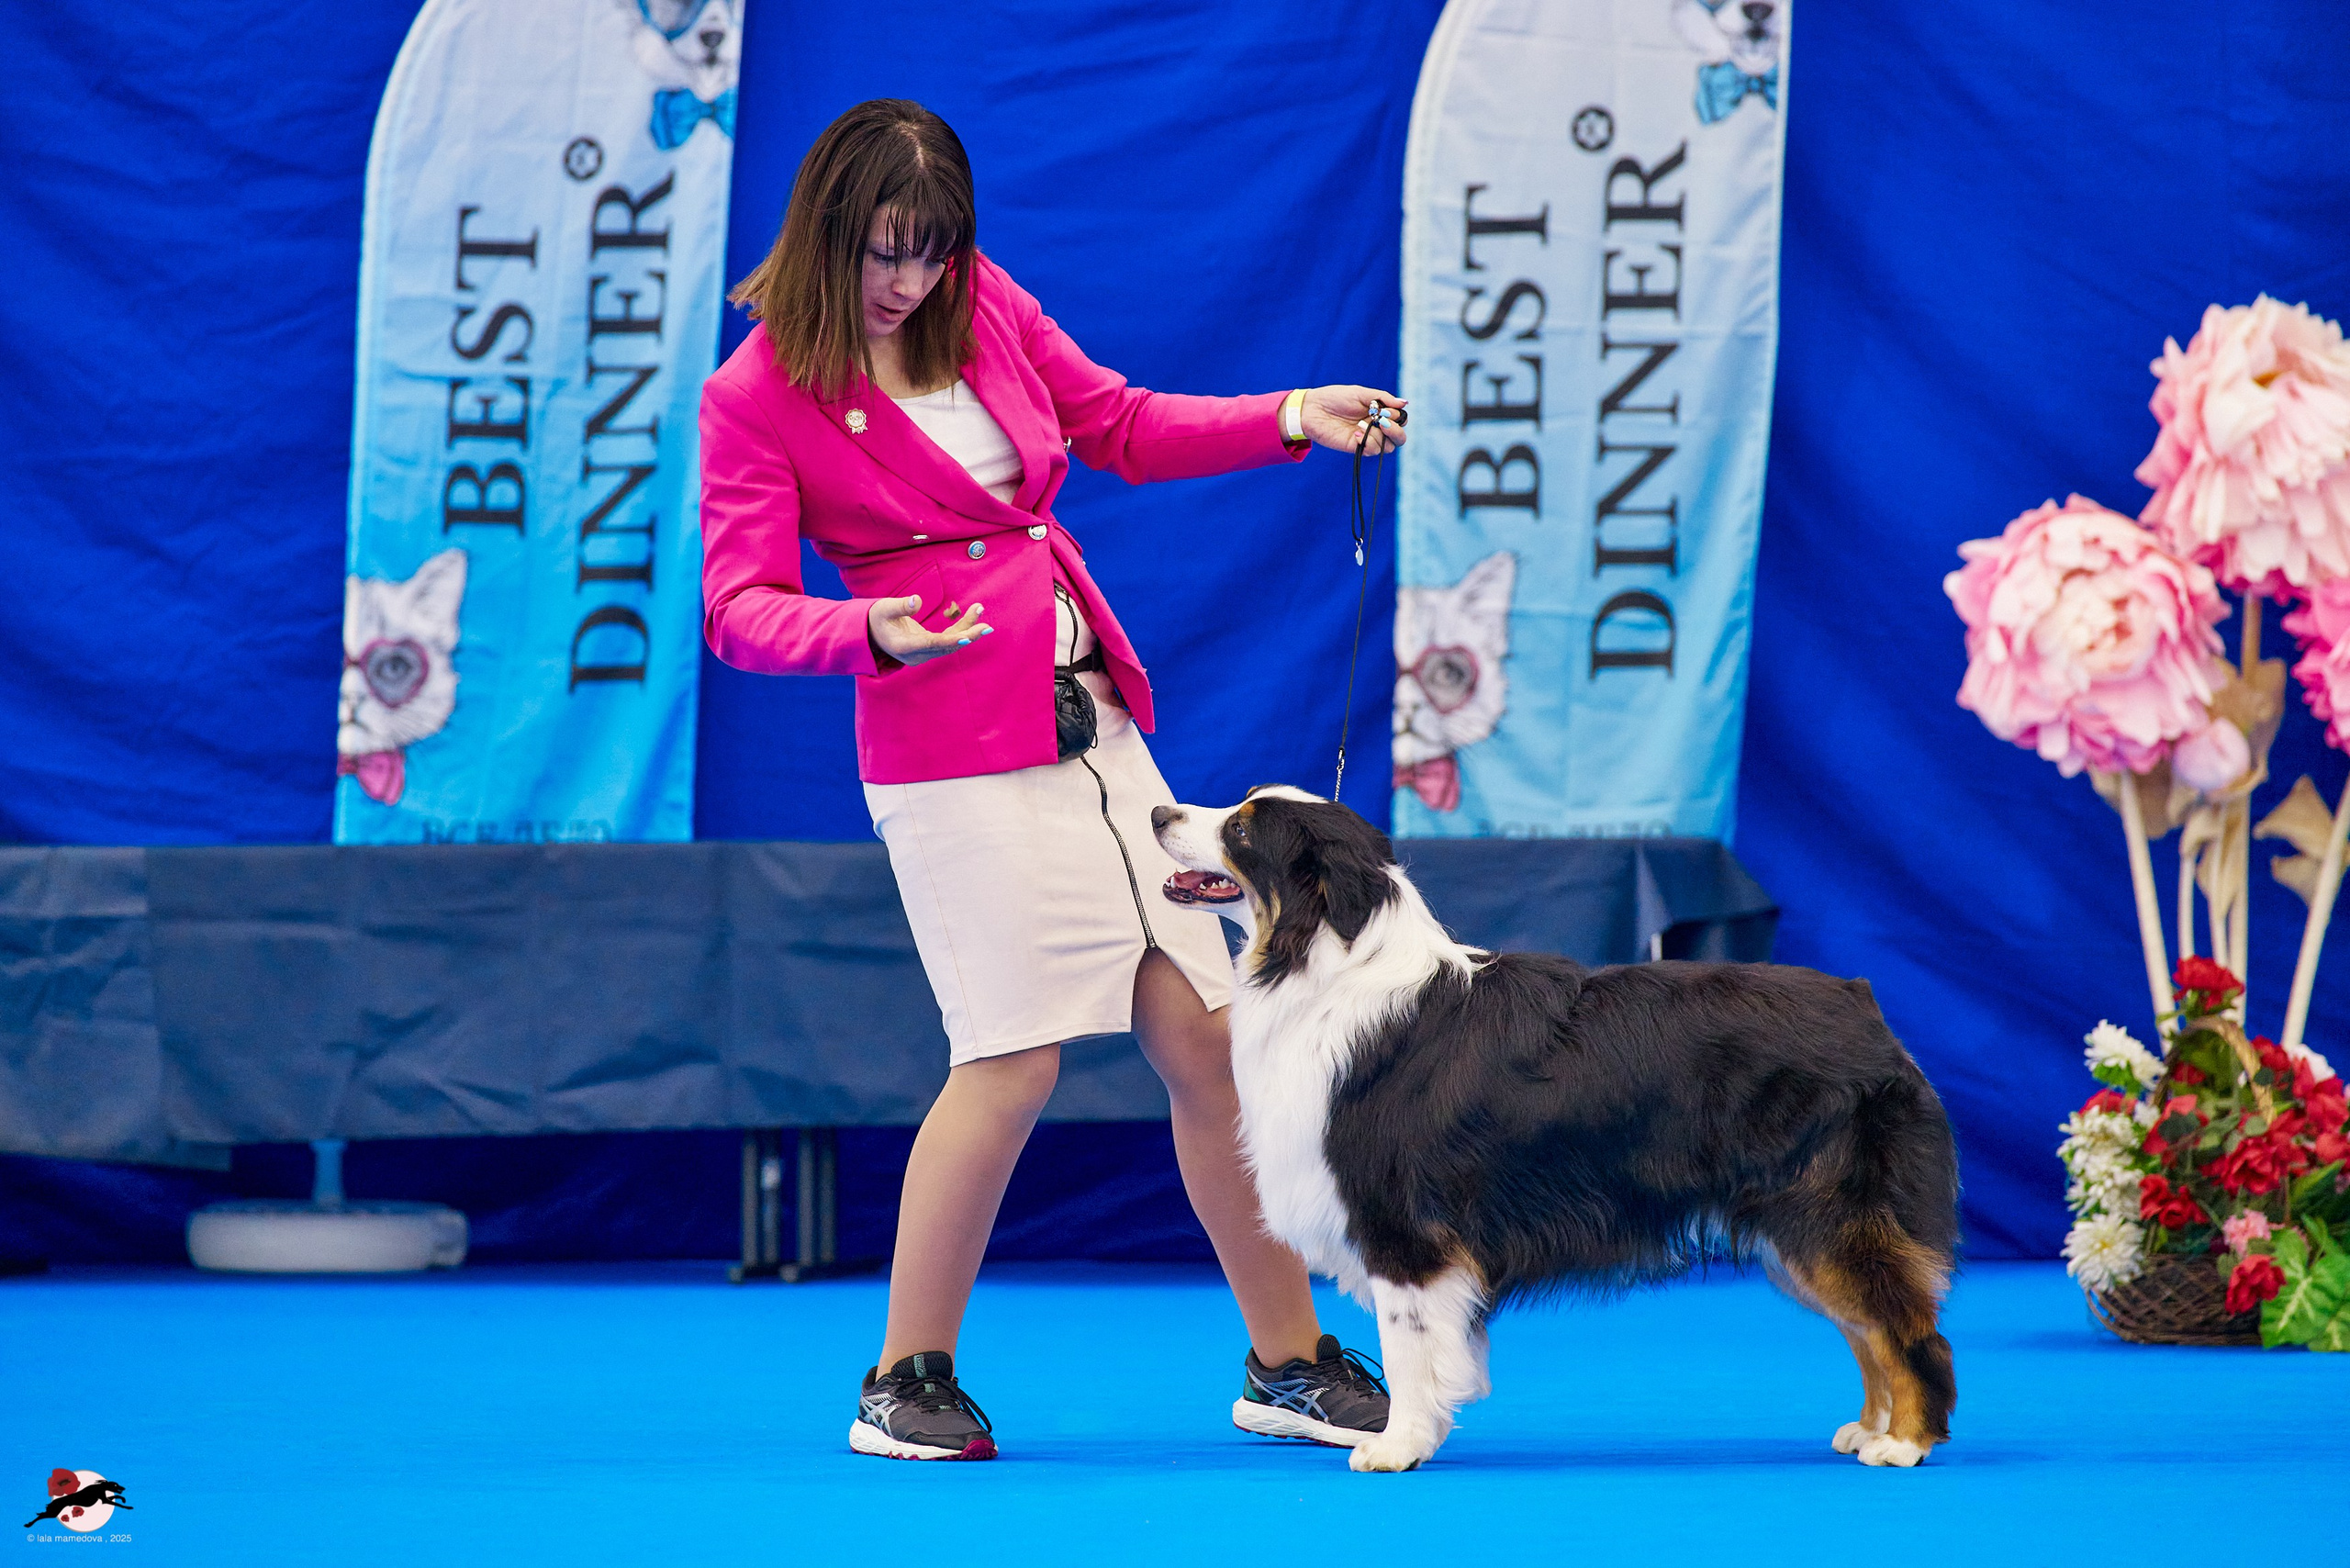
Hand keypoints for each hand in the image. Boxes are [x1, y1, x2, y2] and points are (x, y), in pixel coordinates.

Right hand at [868, 594, 988, 666]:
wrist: (870, 633)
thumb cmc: (876, 618)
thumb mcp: (883, 609)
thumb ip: (901, 606)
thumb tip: (917, 600)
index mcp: (904, 646)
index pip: (931, 644)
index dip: (950, 641)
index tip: (968, 638)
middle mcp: (916, 654)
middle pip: (946, 647)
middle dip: (968, 635)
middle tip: (987, 626)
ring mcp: (924, 653)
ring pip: (950, 644)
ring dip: (968, 630)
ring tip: (981, 611)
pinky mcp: (929, 648)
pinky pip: (948, 640)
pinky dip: (961, 630)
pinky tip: (974, 618)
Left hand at [1300, 385, 1408, 455]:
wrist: (1313, 409)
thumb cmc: (1335, 398)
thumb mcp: (1361, 393)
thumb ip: (1383, 398)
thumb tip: (1405, 403)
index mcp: (1379, 413)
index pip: (1400, 420)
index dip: (1398, 417)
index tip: (1385, 409)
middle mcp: (1376, 427)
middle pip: (1399, 438)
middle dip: (1396, 431)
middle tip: (1383, 421)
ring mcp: (1367, 438)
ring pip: (1388, 447)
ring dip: (1380, 435)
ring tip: (1363, 424)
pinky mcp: (1356, 447)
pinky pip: (1372, 451)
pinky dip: (1368, 442)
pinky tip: (1356, 433)